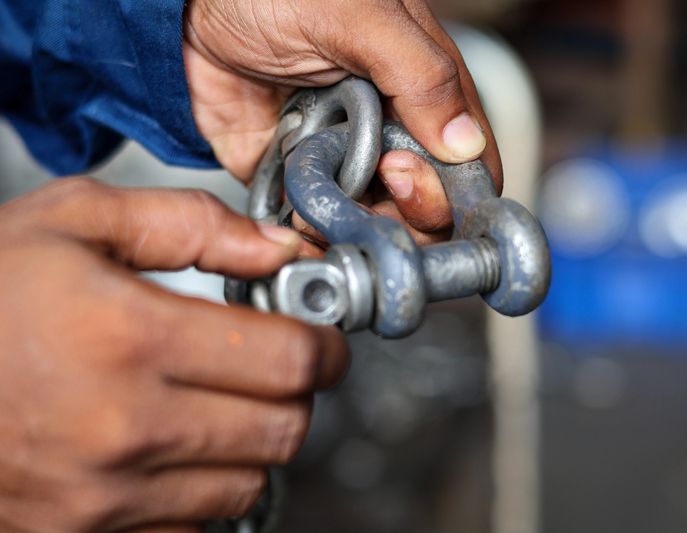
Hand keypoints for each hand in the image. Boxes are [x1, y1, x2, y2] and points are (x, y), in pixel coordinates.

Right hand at [0, 178, 348, 531]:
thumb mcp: (73, 221)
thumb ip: (189, 225)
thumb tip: (277, 248)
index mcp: (130, 335)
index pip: (290, 361)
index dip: (323, 346)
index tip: (319, 337)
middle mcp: (124, 428)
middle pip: (284, 429)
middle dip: (296, 393)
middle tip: (272, 364)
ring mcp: (103, 497)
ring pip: (248, 483)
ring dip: (252, 441)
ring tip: (216, 402)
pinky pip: (193, 526)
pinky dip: (202, 488)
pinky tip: (170, 447)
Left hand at [183, 0, 502, 245]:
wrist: (187, 1)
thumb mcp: (361, 16)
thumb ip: (421, 76)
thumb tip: (464, 143)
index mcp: (421, 91)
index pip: (466, 163)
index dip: (450, 187)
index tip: (406, 177)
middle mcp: (387, 131)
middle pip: (422, 205)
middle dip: (401, 211)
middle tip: (372, 181)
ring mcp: (342, 157)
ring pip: (369, 221)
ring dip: (351, 226)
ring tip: (322, 202)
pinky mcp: (296, 174)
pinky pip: (314, 221)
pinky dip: (309, 232)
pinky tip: (297, 218)